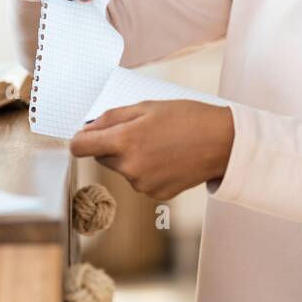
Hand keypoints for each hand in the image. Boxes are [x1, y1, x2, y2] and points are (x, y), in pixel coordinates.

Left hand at [69, 100, 234, 199]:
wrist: (222, 143)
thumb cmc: (187, 119)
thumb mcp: (147, 107)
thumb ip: (111, 118)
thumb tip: (86, 129)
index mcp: (124, 140)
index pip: (79, 147)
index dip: (80, 139)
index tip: (86, 136)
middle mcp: (129, 167)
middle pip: (102, 157)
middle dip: (114, 145)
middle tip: (142, 131)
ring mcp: (142, 184)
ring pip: (122, 169)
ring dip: (132, 158)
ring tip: (161, 144)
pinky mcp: (154, 195)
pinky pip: (139, 181)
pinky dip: (147, 171)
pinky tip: (168, 159)